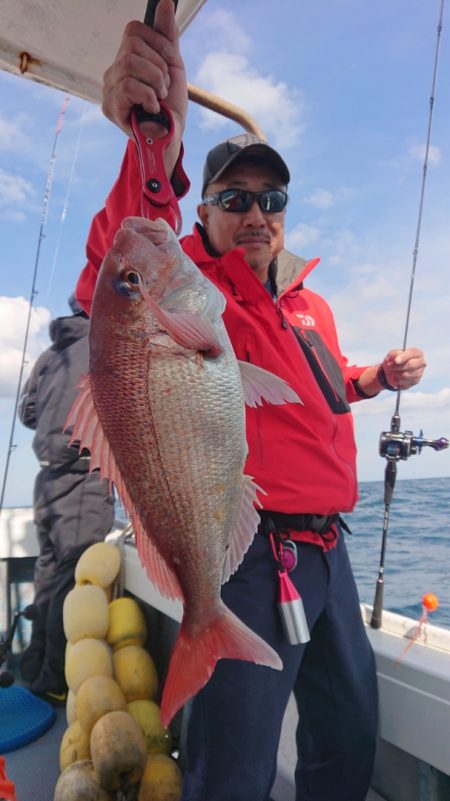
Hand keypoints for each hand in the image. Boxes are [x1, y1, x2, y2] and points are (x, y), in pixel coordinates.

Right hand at [102, 0, 187, 144]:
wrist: (172, 138)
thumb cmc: (171, 105)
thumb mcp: (173, 66)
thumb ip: (167, 36)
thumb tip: (165, 3)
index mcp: (126, 59)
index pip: (133, 30)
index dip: (157, 43)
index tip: (169, 63)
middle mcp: (113, 71)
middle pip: (132, 44)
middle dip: (158, 64)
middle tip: (164, 87)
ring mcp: (109, 89)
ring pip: (130, 62)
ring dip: (155, 81)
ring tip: (159, 98)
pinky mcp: (110, 107)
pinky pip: (128, 85)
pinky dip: (148, 96)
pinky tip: (152, 108)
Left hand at [381, 348, 425, 389]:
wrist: (392, 371)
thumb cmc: (394, 360)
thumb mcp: (392, 354)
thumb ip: (394, 354)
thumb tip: (396, 358)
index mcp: (417, 353)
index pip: (412, 353)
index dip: (403, 357)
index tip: (395, 361)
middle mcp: (421, 362)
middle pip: (411, 365)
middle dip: (398, 367)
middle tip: (391, 367)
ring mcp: (420, 372)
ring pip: (407, 375)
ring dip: (396, 374)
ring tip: (393, 371)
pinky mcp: (416, 381)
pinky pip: (406, 382)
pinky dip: (398, 380)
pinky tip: (396, 377)